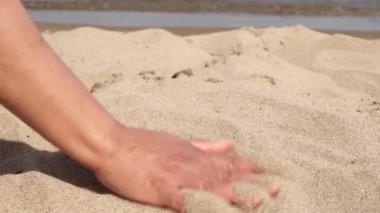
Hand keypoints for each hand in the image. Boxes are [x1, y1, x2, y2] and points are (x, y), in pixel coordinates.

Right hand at [95, 126, 278, 211]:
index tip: (270, 174)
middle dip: (251, 184)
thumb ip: (204, 145)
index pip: (227, 162)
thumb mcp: (177, 140)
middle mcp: (190, 164)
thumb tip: (228, 144)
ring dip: (235, 196)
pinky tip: (214, 210)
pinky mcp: (163, 190)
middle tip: (275, 189)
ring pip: (211, 188)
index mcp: (193, 154)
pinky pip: (185, 201)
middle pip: (226, 176)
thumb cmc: (143, 143)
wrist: (113, 144)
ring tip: (257, 202)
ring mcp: (178, 176)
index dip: (249, 169)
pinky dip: (201, 205)